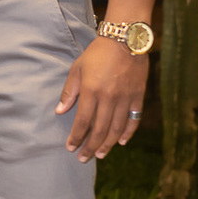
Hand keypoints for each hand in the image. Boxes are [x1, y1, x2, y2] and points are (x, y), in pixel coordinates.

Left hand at [56, 37, 146, 163]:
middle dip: (90, 147)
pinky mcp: (138, 96)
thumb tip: (59, 112)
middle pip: (99, 130)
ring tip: (100, 154)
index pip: (82, 122)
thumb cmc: (97, 53)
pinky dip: (128, 133)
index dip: (76, 137)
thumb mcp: (77, 69)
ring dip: (107, 144)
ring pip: (116, 129)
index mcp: (91, 91)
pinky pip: (133, 119)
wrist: (125, 39)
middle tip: (84, 158)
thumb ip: (69, 92)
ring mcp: (125, 98)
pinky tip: (121, 142)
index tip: (70, 147)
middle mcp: (109, 98)